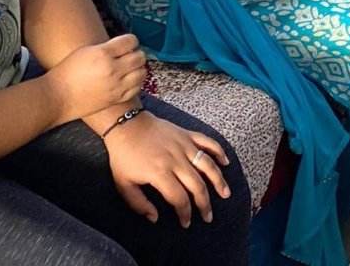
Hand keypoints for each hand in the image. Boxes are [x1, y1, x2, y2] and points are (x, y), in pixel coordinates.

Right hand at [46, 35, 146, 123]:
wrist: (58, 97)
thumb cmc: (68, 71)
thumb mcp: (85, 51)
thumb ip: (106, 47)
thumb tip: (123, 46)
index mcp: (103, 53)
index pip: (131, 41)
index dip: (131, 41)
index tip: (127, 43)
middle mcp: (113, 68)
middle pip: (139, 56)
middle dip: (136, 53)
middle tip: (129, 55)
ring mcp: (116, 85)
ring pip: (142, 72)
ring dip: (138, 68)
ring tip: (130, 68)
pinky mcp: (116, 98)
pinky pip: (137, 88)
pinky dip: (136, 82)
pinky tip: (129, 80)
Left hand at [106, 113, 231, 227]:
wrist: (127, 125)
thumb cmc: (124, 156)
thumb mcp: (123, 184)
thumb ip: (139, 204)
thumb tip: (155, 218)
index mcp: (160, 173)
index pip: (179, 198)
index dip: (185, 213)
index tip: (186, 223)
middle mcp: (176, 160)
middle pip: (197, 185)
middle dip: (204, 204)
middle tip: (208, 216)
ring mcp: (184, 145)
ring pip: (207, 165)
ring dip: (218, 181)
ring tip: (225, 193)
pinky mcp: (187, 134)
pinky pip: (208, 142)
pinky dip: (219, 151)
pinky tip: (225, 162)